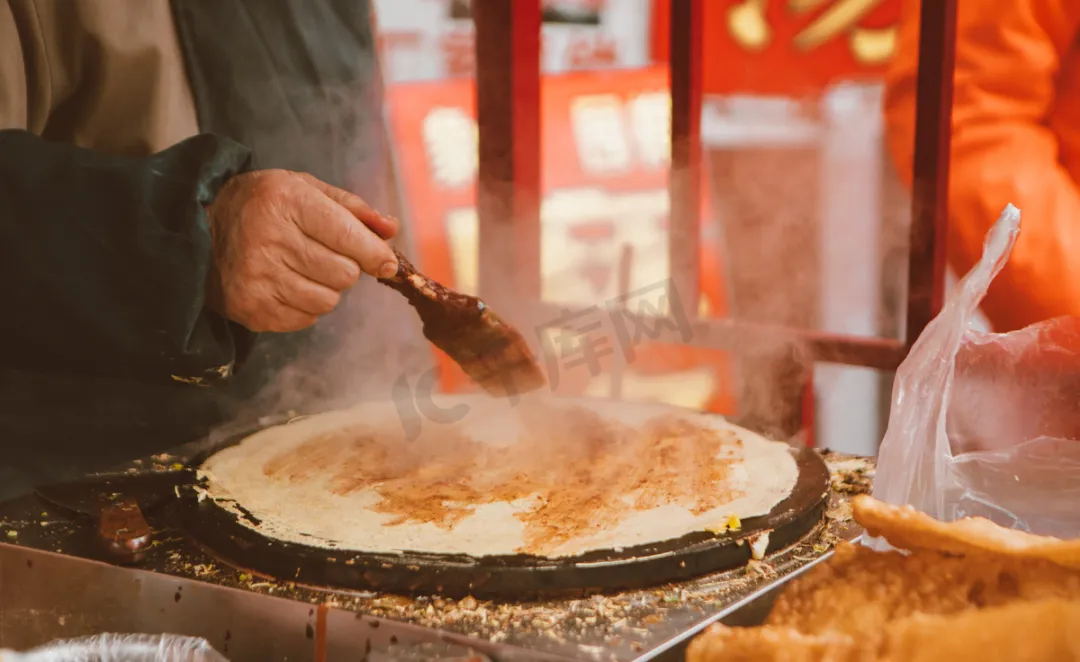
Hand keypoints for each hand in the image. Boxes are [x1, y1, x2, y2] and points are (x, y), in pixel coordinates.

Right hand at [205, 169, 398, 331]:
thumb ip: (351, 207)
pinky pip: (306, 319)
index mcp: (286, 201)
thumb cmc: (261, 206)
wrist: (197, 231)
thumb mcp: (302, 189)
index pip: (349, 237)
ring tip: (303, 269)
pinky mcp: (252, 308)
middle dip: (346, 267)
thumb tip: (391, 229)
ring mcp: (258, 277)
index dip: (376, 254)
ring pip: (328, 301)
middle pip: (344, 274)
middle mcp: (270, 239)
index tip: (386, 263)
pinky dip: (306, 305)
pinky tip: (287, 284)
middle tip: (325, 255)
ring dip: (326, 288)